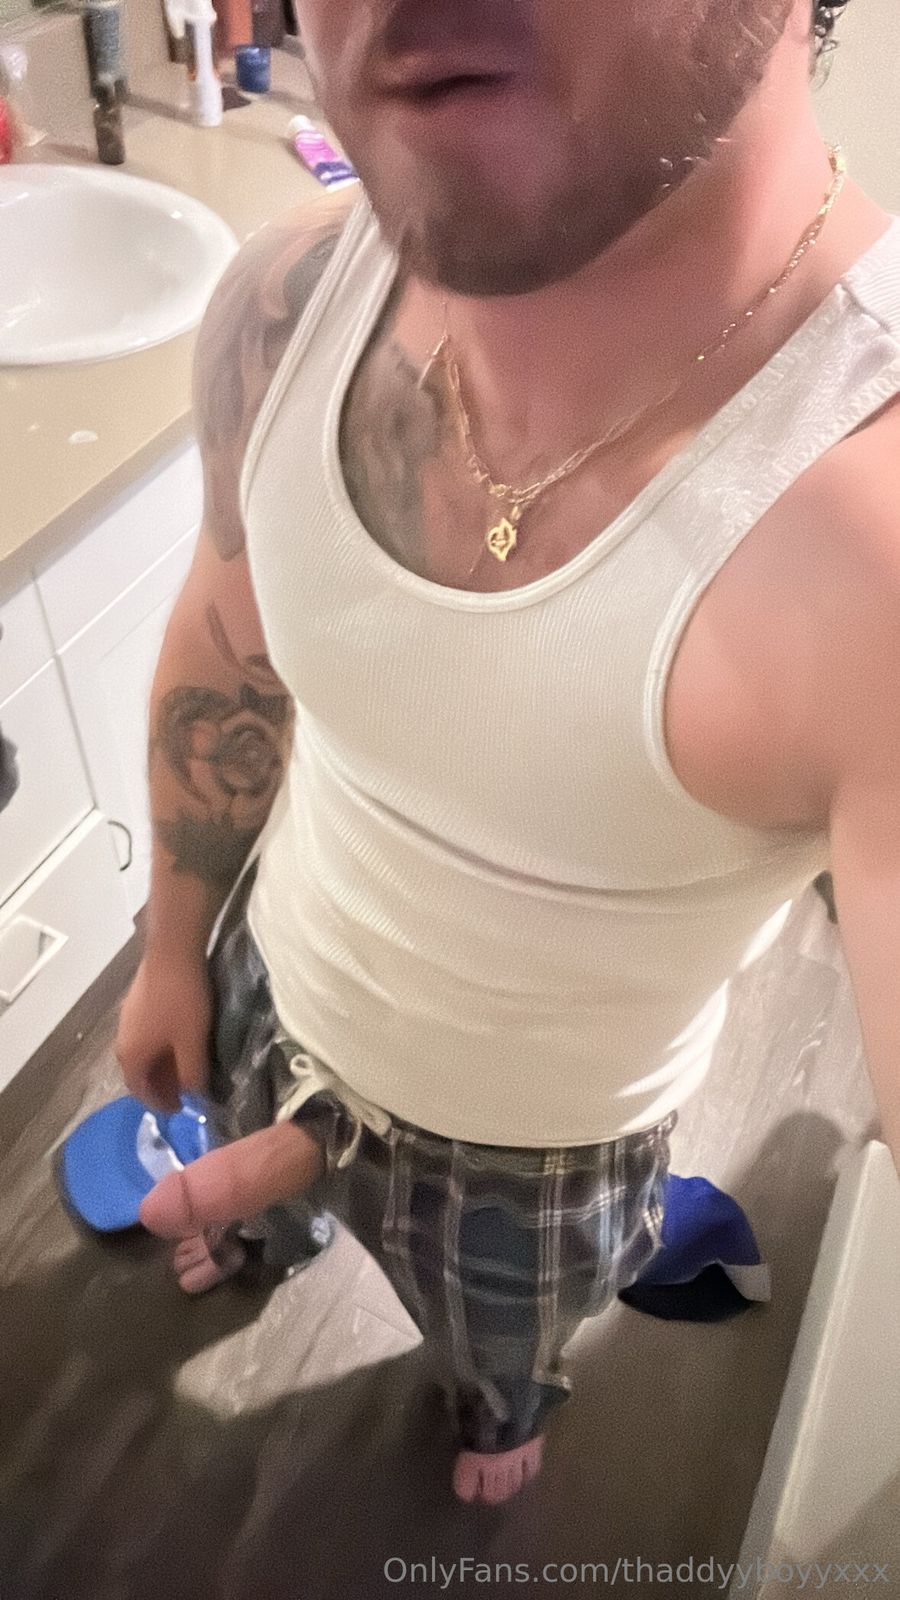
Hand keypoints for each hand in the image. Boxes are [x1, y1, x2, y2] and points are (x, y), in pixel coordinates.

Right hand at [115, 951, 212, 1113]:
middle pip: (139, 1072)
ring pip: (144, 1051)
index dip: (160, 1103)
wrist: (172, 951)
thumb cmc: (182, 1001)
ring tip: (186, 1067)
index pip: (140, 1091)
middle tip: (185, 1091)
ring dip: (162, 1064)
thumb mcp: (192, 1042)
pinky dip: (161, 1046)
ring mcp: (127, 1019)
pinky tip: (180, 1039)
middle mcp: (122, 1040)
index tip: (179, 1109)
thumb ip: (192, 1073)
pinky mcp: (137, 1001)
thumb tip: (194, 1095)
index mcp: (131, 1056)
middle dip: (160, 1084)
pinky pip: (147, 1034)